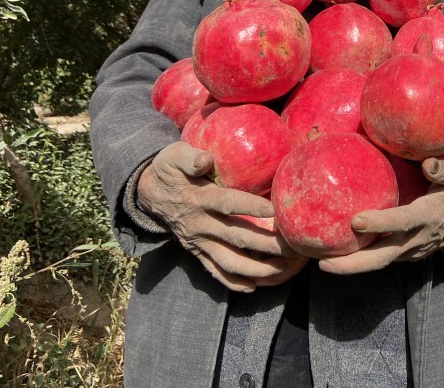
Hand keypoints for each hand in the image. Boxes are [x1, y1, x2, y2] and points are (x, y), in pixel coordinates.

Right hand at [137, 141, 307, 291]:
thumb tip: (206, 159)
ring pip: (229, 261)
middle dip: (267, 244)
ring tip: (283, 268)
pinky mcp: (197, 252)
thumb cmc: (169, 169)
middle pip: (237, 237)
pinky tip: (254, 286)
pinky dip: (234, 282)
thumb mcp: (173, 156)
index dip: (249, 207)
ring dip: (257, 268)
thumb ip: (189, 157)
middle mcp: (200, 224)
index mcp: (197, 198)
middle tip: (294, 246)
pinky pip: (215, 272)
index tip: (274, 210)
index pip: (226, 204)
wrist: (149, 194)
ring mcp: (198, 242)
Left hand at [319, 158, 443, 274]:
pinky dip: (360, 259)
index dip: (380, 223)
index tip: (356, 220)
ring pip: (379, 261)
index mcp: (429, 216)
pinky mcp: (406, 252)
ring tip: (320, 260)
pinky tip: (339, 252)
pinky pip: (381, 258)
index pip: (401, 222)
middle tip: (323, 264)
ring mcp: (411, 250)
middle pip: (382, 257)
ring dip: (351, 265)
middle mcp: (417, 239)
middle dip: (352, 264)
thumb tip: (426, 164)